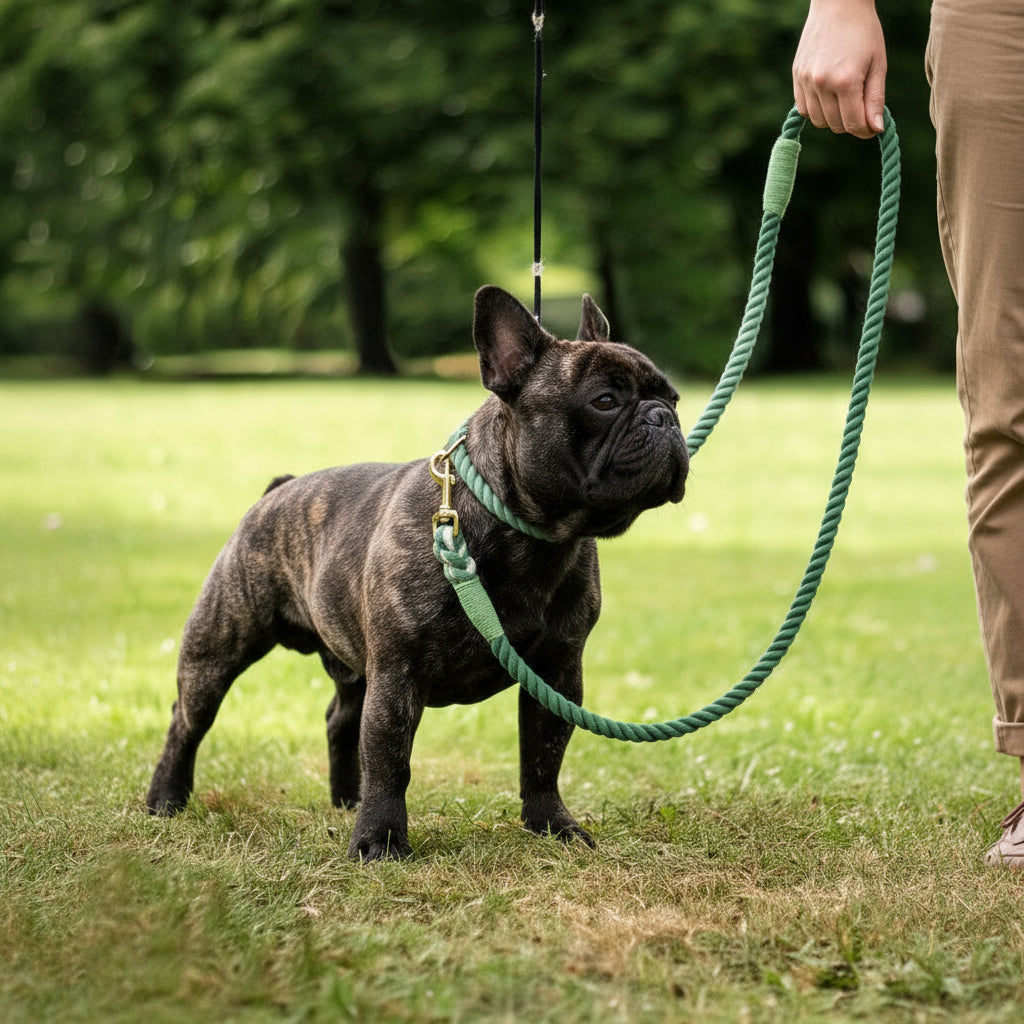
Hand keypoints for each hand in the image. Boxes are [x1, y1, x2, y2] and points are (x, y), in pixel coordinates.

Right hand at [793, 0, 886, 137]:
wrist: (838, 4)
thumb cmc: (864, 31)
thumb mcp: (877, 64)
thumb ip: (875, 99)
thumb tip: (876, 129)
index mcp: (846, 81)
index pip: (854, 124)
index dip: (865, 131)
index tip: (872, 128)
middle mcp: (822, 84)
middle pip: (836, 126)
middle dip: (851, 123)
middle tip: (860, 110)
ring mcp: (806, 81)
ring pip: (819, 121)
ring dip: (833, 118)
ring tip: (844, 101)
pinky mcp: (797, 76)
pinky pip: (804, 109)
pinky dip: (817, 110)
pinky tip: (828, 97)